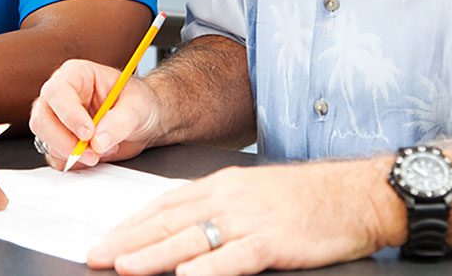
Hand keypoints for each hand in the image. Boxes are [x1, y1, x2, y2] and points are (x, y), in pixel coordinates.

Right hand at [29, 59, 162, 169]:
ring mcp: (57, 119)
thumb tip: (98, 141)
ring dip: (71, 153)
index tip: (87, 133)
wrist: (144, 121)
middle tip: (90, 153)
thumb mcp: (137, 106)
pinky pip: (54, 157)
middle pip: (42, 118)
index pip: (58, 92)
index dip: (69, 114)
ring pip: (45, 140)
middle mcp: (61, 96)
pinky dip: (73, 163)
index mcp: (76, 75)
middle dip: (63, 140)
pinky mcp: (60, 141)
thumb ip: (119, 122)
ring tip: (101, 151)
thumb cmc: (138, 102)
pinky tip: (96, 155)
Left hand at [87, 161, 404, 275]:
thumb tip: (184, 231)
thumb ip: (219, 207)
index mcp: (223, 184)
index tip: (106, 239)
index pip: (165, 203)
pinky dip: (208, 268)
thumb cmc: (308, 198)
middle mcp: (229, 197)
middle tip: (97, 255)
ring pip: (190, 238)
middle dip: (128, 240)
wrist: (354, 193)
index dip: (132, 223)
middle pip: (168, 220)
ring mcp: (248, 219)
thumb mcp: (254, 192)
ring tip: (124, 265)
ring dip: (153, 253)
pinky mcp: (271, 240)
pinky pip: (233, 256)